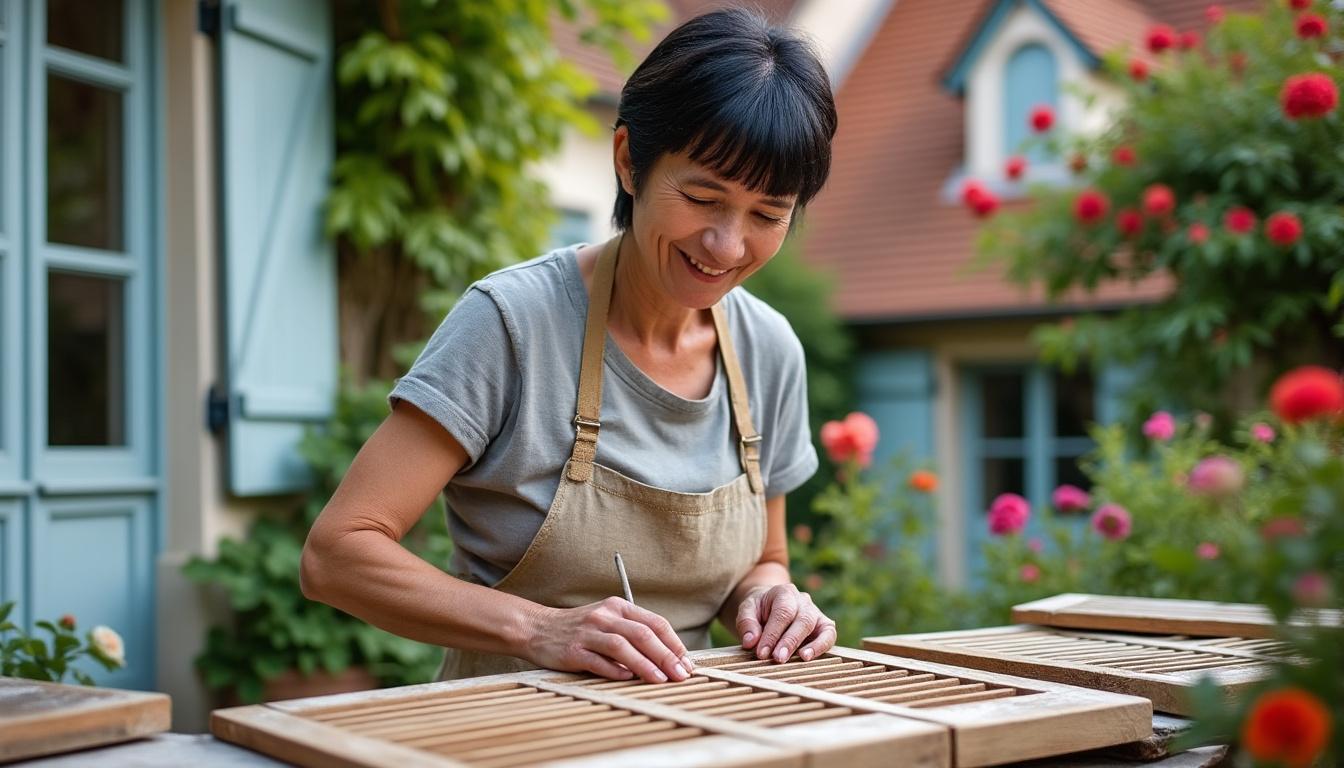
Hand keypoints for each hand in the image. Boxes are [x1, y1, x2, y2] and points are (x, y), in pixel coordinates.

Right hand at [525, 597, 693, 682]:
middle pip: (643, 634)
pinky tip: (628, 679)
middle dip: (666, 655)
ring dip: (645, 664)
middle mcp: (605, 616)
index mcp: (618, 607)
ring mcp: (587, 633)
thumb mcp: (608, 621)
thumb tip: (667, 658)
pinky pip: (598, 661)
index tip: (686, 663)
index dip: (674, 643)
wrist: (537, 628)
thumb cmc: (580, 629)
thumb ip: (634, 633)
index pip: (655, 623)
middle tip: (681, 674)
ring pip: (622, 647)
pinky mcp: (572, 651)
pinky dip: (615, 670)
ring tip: (661, 679)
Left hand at [736, 583, 836, 662]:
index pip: (782, 612)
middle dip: (790, 641)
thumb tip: (751, 642)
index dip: (773, 634)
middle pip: (803, 619)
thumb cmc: (758, 610)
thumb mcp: (746, 610)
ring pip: (820, 627)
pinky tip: (809, 658)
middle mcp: (803, 601)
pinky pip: (829, 635)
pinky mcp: (824, 626)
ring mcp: (816, 613)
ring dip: (811, 645)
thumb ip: (746, 623)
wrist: (769, 605)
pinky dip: (822, 647)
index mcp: (784, 592)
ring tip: (801, 659)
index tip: (762, 653)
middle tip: (778, 658)